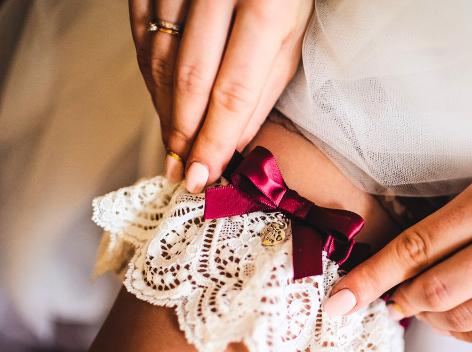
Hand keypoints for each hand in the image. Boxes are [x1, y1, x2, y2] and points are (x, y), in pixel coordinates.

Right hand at [129, 0, 312, 190]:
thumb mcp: (292, 33)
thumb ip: (264, 86)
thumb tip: (237, 140)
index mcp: (265, 6)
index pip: (233, 90)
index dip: (214, 140)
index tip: (203, 176)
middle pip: (188, 78)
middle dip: (184, 132)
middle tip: (182, 171)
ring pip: (158, 59)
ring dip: (163, 109)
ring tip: (173, 144)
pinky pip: (141, 33)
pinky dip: (148, 73)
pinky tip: (159, 100)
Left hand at [323, 135, 471, 347]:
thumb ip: (447, 223)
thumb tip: (396, 267)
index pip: (417, 246)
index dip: (371, 277)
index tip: (341, 300)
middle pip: (436, 291)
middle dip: (401, 300)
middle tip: (392, 298)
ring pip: (464, 320)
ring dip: (433, 317)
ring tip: (429, 304)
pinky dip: (469, 331)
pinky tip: (463, 315)